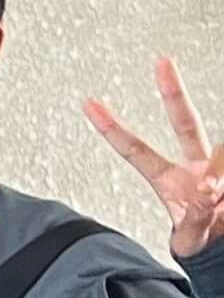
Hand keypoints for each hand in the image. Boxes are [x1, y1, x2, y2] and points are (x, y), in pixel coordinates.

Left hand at [87, 60, 223, 258]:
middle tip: (162, 62)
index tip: (88, 103)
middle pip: (185, 122)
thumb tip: (206, 189)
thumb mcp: (191, 235)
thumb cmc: (203, 236)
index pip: (135, 151)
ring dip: (219, 176)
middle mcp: (194, 166)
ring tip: (216, 198)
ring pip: (221, 156)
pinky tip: (223, 198)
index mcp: (168, 180)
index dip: (112, 128)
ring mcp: (218, 167)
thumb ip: (196, 217)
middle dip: (173, 92)